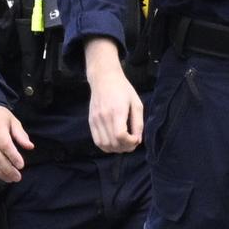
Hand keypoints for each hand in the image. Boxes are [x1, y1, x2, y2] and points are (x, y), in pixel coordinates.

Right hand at [85, 40, 144, 154]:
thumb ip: (138, 123)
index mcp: (117, 111)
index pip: (121, 135)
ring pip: (104, 145)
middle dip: (125, 148)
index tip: (136, 139)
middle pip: (113, 143)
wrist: (104, 79)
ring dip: (116, 149)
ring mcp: (95, 120)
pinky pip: (97, 141)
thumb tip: (137, 140)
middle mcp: (104, 117)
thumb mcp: (136, 104)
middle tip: (132, 143)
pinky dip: (106, 146)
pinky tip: (114, 142)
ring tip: (124, 143)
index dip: (130, 142)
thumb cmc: (123, 90)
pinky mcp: (91, 121)